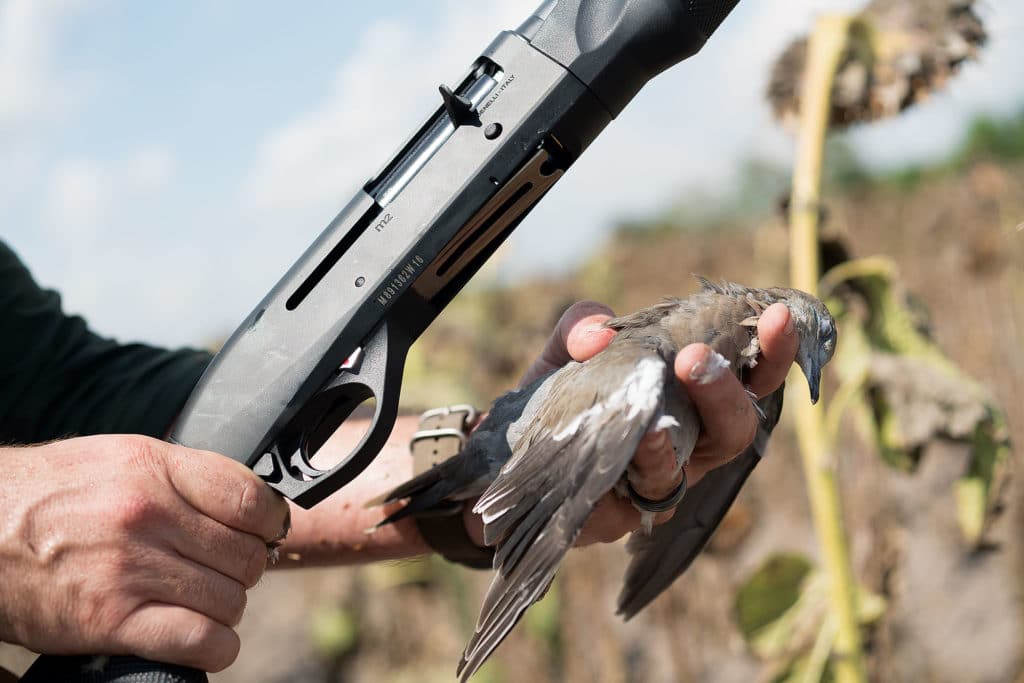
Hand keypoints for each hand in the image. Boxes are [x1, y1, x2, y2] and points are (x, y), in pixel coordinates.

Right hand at [0, 435, 289, 671]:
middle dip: (244, 568)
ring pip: (231, 601)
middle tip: (218, 570)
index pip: (252, 499)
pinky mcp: (109, 621)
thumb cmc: (54, 493)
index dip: (272, 522)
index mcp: (154, 468)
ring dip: (225, 608)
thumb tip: (253, 505)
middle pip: (248, 556)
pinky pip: (202, 643)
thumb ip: (187, 478)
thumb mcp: (122, 458)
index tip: (267, 532)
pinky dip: (213, 646)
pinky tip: (197, 635)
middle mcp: (146, 515)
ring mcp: (129, 570)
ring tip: (197, 599)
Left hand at [514, 299, 797, 544]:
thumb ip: (584, 325)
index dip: (772, 350)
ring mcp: (657, 485)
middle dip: (728, 387)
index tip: (781, 315)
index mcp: (692, 402)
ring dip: (697, 414)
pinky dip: (649, 457)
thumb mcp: (567, 350)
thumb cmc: (557, 400)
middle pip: (737, 427)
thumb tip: (597, 333)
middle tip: (700, 354)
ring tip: (685, 372)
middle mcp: (688, 447)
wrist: (501, 457)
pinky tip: (643, 432)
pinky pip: (646, 491)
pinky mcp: (619, 516)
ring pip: (697, 462)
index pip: (748, 377)